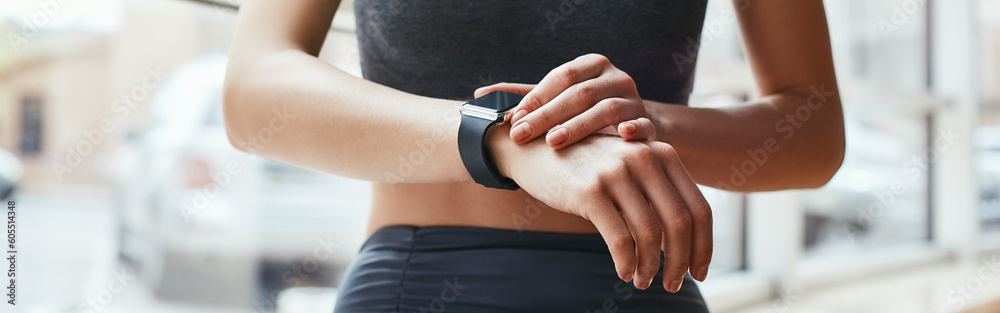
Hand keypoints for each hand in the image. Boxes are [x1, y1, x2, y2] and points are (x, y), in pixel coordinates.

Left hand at [475, 53, 655, 147]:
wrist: (629, 124)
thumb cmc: (583, 111)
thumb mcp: (556, 98)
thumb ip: (522, 96)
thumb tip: (477, 96)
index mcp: (592, 65)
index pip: (561, 77)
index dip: (536, 97)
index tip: (512, 119)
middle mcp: (615, 77)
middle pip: (579, 95)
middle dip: (547, 116)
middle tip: (522, 135)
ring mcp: (634, 100)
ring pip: (606, 111)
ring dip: (579, 126)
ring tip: (554, 142)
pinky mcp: (650, 123)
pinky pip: (643, 126)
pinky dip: (634, 130)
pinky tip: (622, 137)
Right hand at [489, 128, 712, 290]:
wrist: (534, 147)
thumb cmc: (584, 165)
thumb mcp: (627, 167)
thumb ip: (655, 190)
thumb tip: (682, 243)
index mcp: (661, 154)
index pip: (699, 208)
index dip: (704, 246)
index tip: (700, 272)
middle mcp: (644, 158)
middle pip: (681, 223)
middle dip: (681, 262)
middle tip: (674, 284)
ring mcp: (616, 172)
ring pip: (651, 234)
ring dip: (651, 267)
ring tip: (643, 281)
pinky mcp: (590, 190)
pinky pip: (620, 239)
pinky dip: (627, 263)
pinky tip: (624, 273)